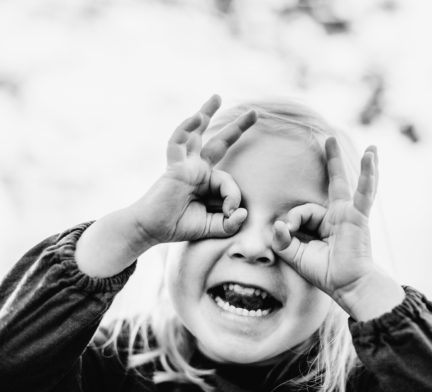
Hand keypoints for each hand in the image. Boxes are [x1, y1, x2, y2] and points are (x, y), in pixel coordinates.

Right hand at [131, 95, 255, 244]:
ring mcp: (185, 164)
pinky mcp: (173, 166)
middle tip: (254, 113)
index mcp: (207, 181)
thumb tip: (244, 214)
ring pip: (196, 133)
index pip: (230, 181)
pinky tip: (198, 116)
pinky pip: (178, 142)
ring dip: (205, 113)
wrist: (152, 230)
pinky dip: (187, 127)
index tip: (232, 214)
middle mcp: (197, 169)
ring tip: (217, 97)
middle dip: (237, 127)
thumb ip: (230, 223)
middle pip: (219, 142)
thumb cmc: (180, 226)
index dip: (234, 197)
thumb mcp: (213, 226)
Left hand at [272, 137, 381, 305]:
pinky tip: (371, 155)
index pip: (303, 211)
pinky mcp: (359, 216)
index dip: (291, 221)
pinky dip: (369, 174)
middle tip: (327, 139)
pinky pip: (364, 191)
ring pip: (345, 182)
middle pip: (333, 182)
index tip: (285, 232)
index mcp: (326, 223)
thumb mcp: (296, 255)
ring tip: (341, 139)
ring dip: (342, 160)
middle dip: (331, 160)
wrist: (348, 286)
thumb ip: (282, 240)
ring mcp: (350, 213)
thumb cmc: (326, 273)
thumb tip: (276, 224)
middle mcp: (339, 214)